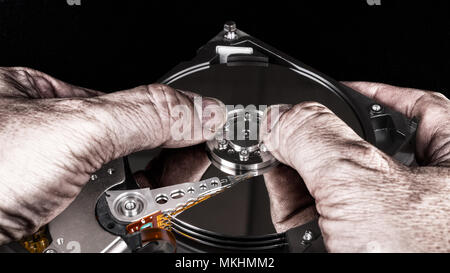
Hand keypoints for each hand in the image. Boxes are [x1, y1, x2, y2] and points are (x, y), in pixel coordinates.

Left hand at [0, 67, 225, 243]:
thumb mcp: (72, 129)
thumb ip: (146, 113)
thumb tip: (203, 111)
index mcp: (48, 100)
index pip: (135, 107)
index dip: (175, 126)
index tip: (206, 142)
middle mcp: (50, 143)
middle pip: (131, 155)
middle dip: (155, 175)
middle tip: (167, 188)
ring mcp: (52, 188)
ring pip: (119, 197)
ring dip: (133, 210)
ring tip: (115, 216)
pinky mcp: (55, 226)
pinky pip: (106, 227)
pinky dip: (119, 232)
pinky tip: (105, 231)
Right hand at [261, 82, 449, 251]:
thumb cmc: (416, 263)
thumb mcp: (360, 181)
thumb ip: (316, 137)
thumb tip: (280, 119)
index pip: (420, 108)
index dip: (377, 92)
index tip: (343, 87)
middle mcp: (417, 192)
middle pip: (361, 145)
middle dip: (317, 133)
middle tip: (292, 123)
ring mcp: (378, 218)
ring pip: (330, 177)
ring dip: (295, 163)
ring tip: (276, 150)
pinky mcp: (347, 240)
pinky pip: (314, 207)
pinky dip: (289, 191)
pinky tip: (275, 177)